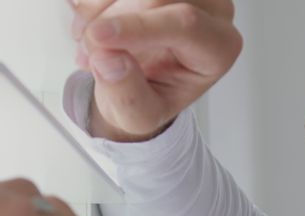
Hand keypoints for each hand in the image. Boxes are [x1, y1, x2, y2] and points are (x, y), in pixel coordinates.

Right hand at [71, 0, 241, 140]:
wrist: (140, 79)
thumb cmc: (151, 94)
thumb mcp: (138, 116)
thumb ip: (127, 96)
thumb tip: (109, 60)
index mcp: (219, 48)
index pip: (187, 24)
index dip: (138, 26)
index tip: (97, 37)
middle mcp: (213, 9)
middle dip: (114, 18)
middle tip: (88, 50)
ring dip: (101, 5)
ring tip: (85, 40)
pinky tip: (88, 20)